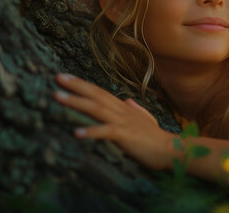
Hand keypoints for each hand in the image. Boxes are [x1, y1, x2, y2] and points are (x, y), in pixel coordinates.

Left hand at [53, 72, 176, 169]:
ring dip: (77, 102)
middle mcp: (122, 111)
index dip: (84, 84)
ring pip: (97, 108)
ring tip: (58, 97)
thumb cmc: (157, 138)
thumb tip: (128, 101)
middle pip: (96, 95)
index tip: (67, 77)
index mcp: (125, 109)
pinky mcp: (126, 136)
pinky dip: (91, 131)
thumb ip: (136, 110)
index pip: (101, 92)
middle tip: (57, 78)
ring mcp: (124, 122)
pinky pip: (106, 132)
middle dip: (76, 86)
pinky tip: (76, 133)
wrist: (171, 150)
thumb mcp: (146, 120)